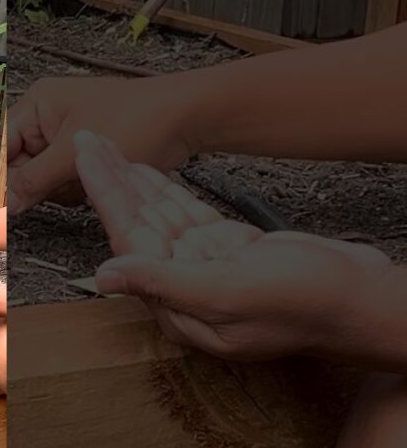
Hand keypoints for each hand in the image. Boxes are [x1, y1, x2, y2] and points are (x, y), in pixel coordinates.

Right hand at [11, 76, 195, 213]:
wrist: (186, 119)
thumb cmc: (137, 121)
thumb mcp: (76, 155)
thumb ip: (34, 180)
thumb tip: (8, 204)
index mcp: (37, 105)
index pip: (1, 148)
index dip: (5, 177)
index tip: (12, 202)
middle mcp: (47, 118)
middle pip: (21, 166)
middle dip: (43, 181)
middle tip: (65, 181)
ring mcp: (66, 136)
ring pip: (44, 178)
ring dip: (63, 186)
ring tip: (88, 177)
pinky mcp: (85, 153)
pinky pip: (66, 179)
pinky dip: (79, 186)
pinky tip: (97, 181)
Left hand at [75, 130, 392, 361]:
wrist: (364, 301)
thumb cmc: (308, 307)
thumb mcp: (231, 294)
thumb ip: (164, 283)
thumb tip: (104, 276)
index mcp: (176, 306)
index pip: (128, 242)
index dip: (105, 196)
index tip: (84, 160)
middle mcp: (183, 288)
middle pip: (136, 225)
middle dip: (109, 181)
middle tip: (85, 140)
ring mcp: (206, 267)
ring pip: (159, 217)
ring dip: (132, 182)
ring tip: (105, 148)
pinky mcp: (229, 251)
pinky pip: (186, 217)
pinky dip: (165, 192)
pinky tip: (143, 172)